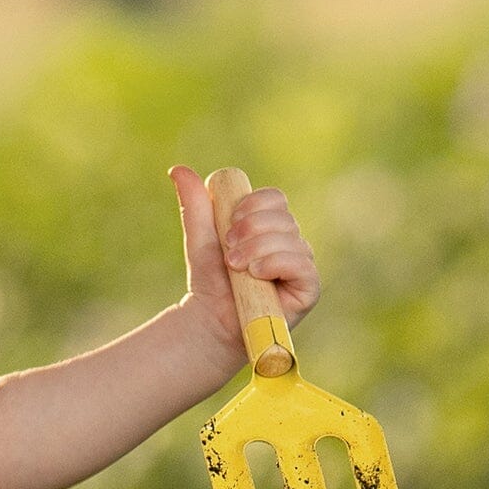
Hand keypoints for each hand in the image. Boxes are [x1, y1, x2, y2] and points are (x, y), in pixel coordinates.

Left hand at [170, 165, 320, 357]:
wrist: (212, 320)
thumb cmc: (211, 280)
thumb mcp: (200, 238)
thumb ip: (194, 204)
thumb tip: (178, 169)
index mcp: (272, 226)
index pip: (275, 198)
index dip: (252, 205)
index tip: (228, 223)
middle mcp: (292, 242)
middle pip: (282, 216)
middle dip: (250, 229)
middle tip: (228, 252)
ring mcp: (302, 264)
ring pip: (289, 238)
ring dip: (256, 249)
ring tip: (235, 267)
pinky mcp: (309, 288)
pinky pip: (300, 263)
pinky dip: (274, 263)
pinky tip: (255, 274)